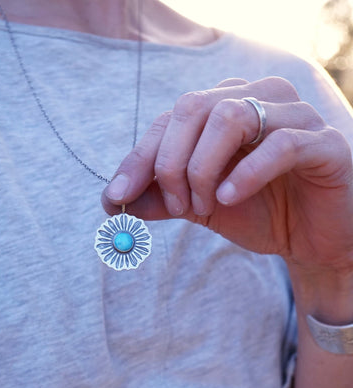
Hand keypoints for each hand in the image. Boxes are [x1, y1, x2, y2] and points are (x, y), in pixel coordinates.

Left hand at [102, 77, 352, 271]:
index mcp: (225, 108)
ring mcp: (293, 115)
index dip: (139, 158)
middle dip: (171, 164)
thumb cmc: (258, 213)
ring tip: (205, 206)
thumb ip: (160, 197)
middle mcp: (257, 98)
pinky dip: (245, 174)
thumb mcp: (198, 205)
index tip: (115, 197)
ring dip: (203, 169)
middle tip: (176, 206)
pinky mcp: (324, 142)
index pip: (170, 118)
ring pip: (230, 117)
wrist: (310, 239)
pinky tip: (229, 198)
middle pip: (193, 108)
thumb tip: (113, 201)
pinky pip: (279, 144)